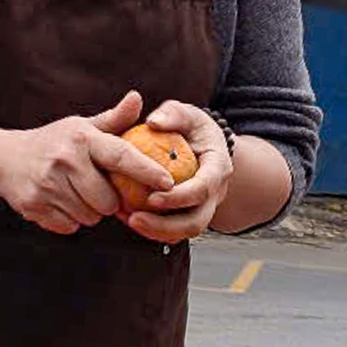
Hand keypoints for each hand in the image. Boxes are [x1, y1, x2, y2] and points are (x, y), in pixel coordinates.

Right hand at [0, 90, 175, 235]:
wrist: (3, 158)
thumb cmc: (53, 142)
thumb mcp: (81, 127)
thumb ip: (113, 119)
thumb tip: (138, 98)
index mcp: (81, 138)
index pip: (121, 156)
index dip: (147, 170)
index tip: (168, 182)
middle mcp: (65, 160)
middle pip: (108, 200)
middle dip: (109, 201)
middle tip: (98, 190)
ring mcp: (48, 184)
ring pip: (90, 216)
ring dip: (90, 212)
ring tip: (77, 193)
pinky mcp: (35, 205)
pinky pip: (70, 226)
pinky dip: (70, 220)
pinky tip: (61, 202)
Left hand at [123, 100, 232, 245]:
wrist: (203, 145)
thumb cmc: (192, 128)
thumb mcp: (187, 114)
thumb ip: (172, 114)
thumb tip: (154, 121)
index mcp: (217, 168)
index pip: (203, 189)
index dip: (179, 197)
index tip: (151, 198)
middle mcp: (214, 194)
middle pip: (196, 221)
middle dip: (165, 226)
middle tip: (134, 219)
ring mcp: (203, 208)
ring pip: (185, 232)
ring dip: (156, 232)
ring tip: (128, 221)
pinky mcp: (189, 215)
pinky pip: (174, 232)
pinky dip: (153, 230)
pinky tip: (129, 220)